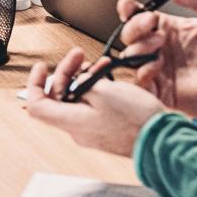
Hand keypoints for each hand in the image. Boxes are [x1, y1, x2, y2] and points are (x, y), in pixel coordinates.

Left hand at [22, 63, 165, 155]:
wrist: (162, 140)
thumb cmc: (136, 120)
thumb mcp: (105, 91)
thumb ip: (83, 83)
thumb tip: (76, 80)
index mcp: (71, 121)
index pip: (36, 105)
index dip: (35, 84)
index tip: (42, 67)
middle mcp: (77, 129)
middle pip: (58, 97)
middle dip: (67, 72)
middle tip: (79, 56)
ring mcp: (91, 131)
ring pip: (77, 99)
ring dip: (84, 78)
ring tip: (100, 64)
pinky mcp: (105, 130)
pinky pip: (92, 107)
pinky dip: (96, 90)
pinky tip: (108, 77)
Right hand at [31, 0, 196, 118]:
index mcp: (168, 28)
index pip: (138, 16)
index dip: (128, 8)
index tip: (130, 3)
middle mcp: (159, 48)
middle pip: (129, 35)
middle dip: (134, 26)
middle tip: (151, 24)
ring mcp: (158, 69)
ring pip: (130, 57)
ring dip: (138, 48)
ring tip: (157, 45)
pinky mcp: (161, 90)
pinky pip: (140, 82)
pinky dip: (143, 71)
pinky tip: (157, 64)